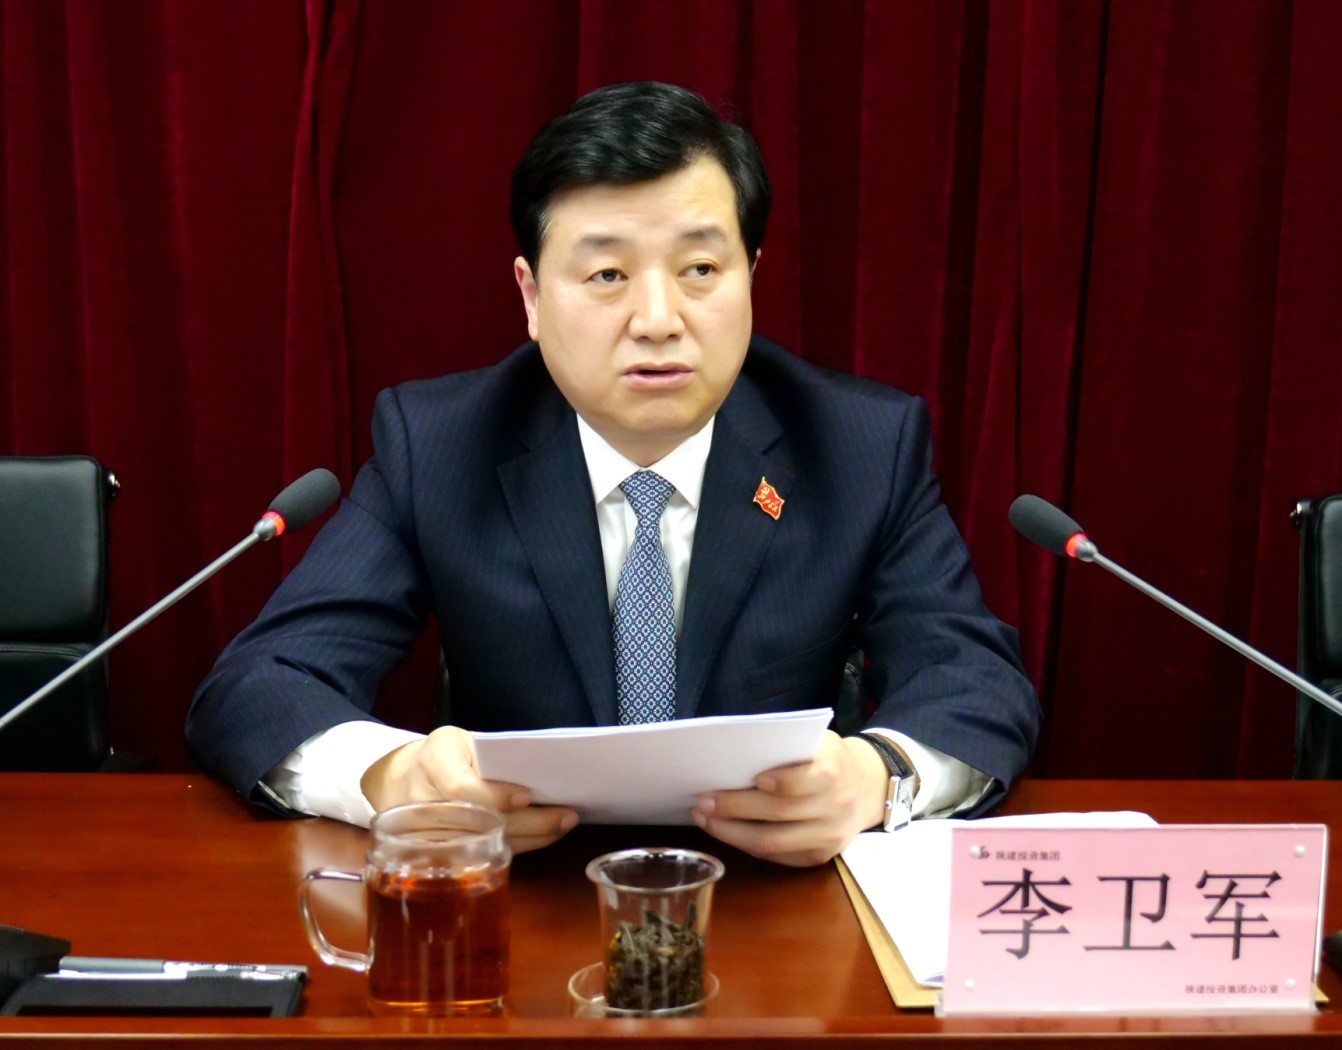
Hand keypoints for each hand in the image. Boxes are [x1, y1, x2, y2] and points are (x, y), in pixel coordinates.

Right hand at [360, 725, 577, 853]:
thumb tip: (541, 772)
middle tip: (567, 816)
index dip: (494, 796)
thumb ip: (490, 755)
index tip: (527, 797)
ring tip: (563, 825)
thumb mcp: (461, 741)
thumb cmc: (445, 755)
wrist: (402, 778)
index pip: (460, 787)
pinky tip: (544, 837)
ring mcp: (425, 834)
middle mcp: (422, 801)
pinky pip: (482, 855)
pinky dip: (517, 846)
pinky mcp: (437, 854)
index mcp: (432, 761)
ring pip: (485, 844)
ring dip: (531, 837)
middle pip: (480, 822)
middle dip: (529, 822)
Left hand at [690, 731, 889, 866]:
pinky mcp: (819, 857)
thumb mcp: (817, 741)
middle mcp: (835, 807)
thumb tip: (733, 755)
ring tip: (705, 819)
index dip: (783, 781)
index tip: (756, 778)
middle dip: (736, 808)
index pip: (809, 780)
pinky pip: (778, 857)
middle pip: (781, 813)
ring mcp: (829, 837)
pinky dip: (747, 845)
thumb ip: (786, 747)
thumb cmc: (828, 758)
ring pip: (774, 842)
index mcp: (834, 771)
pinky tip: (727, 832)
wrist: (867, 788)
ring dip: (732, 833)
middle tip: (703, 801)